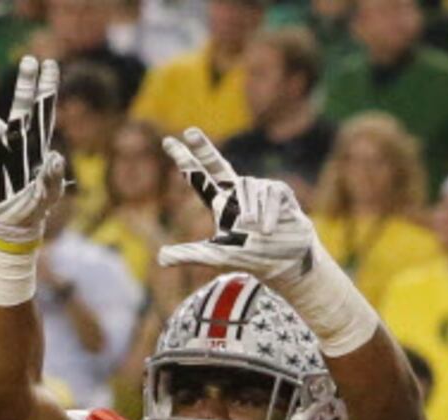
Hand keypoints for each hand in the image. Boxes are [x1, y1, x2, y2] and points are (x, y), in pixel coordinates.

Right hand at [0, 57, 66, 251]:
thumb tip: (55, 156)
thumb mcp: (49, 197)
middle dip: (26, 82)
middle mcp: (18, 141)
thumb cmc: (34, 211)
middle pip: (22, 105)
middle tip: (30, 60)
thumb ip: (52, 178)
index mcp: (38, 144)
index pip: (44, 109)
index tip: (49, 64)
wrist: (9, 227)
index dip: (46, 87)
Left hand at [157, 130, 317, 289]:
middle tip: (189, 131)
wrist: (287, 259)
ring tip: (258, 234)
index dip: (185, 160)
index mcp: (221, 203)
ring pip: (247, 188)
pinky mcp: (279, 190)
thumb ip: (190, 255)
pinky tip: (269, 230)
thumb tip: (160, 258)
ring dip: (251, 214)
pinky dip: (267, 215)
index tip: (168, 141)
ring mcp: (259, 188)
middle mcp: (237, 191)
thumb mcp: (217, 256)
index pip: (198, 178)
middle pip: (218, 164)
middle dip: (204, 148)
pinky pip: (269, 194)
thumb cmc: (253, 256)